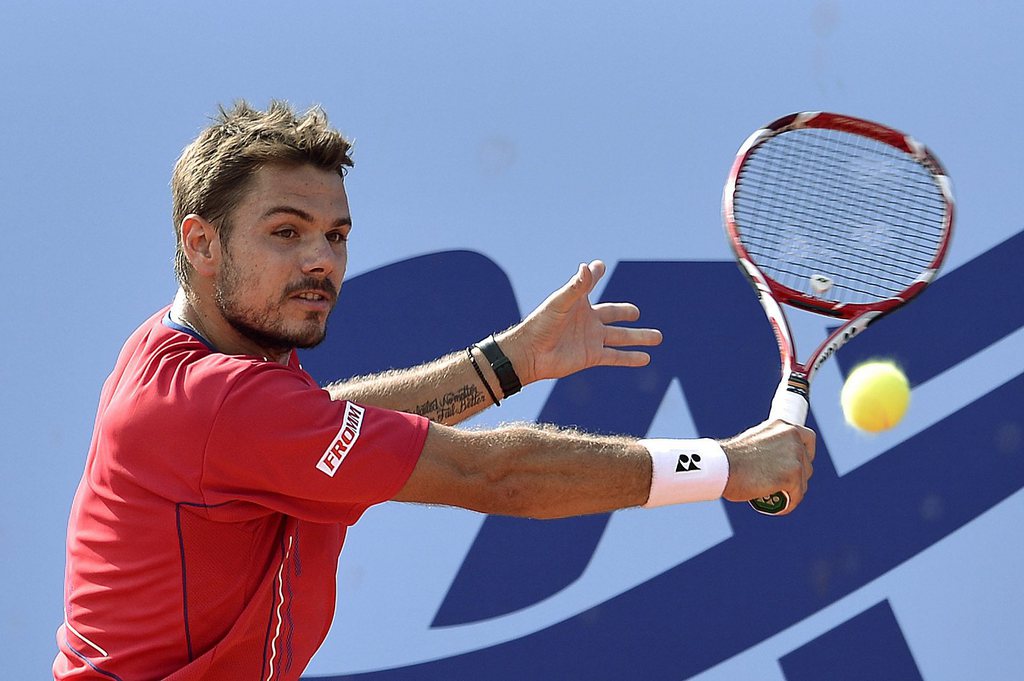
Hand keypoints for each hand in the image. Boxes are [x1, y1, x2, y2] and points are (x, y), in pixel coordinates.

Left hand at [500, 260, 662, 384]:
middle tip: (635, 312)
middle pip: (612, 315)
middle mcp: (587, 320)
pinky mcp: (591, 356)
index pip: (589, 284)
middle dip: (625, 312)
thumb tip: (589, 267)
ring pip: (620, 337)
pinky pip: (615, 356)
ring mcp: (591, 339)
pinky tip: (646, 358)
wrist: (531, 353)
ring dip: (639, 337)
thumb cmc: (542, 324)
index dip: (594, 275)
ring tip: (658, 337)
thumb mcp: (561, 302)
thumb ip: (577, 286)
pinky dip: (631, 358)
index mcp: (579, 303)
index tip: (599, 266)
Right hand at [719, 420, 815, 513]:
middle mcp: (793, 438)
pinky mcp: (793, 476)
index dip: (806, 454)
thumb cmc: (731, 459)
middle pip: (807, 464)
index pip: (808, 439)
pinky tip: (777, 507)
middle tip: (781, 485)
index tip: (798, 465)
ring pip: (803, 482)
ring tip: (775, 497)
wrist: (722, 466)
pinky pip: (797, 495)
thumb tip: (777, 458)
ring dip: (792, 491)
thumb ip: (771, 446)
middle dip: (797, 477)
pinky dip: (789, 503)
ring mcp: (795, 457)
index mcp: (783, 427)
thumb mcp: (754, 442)